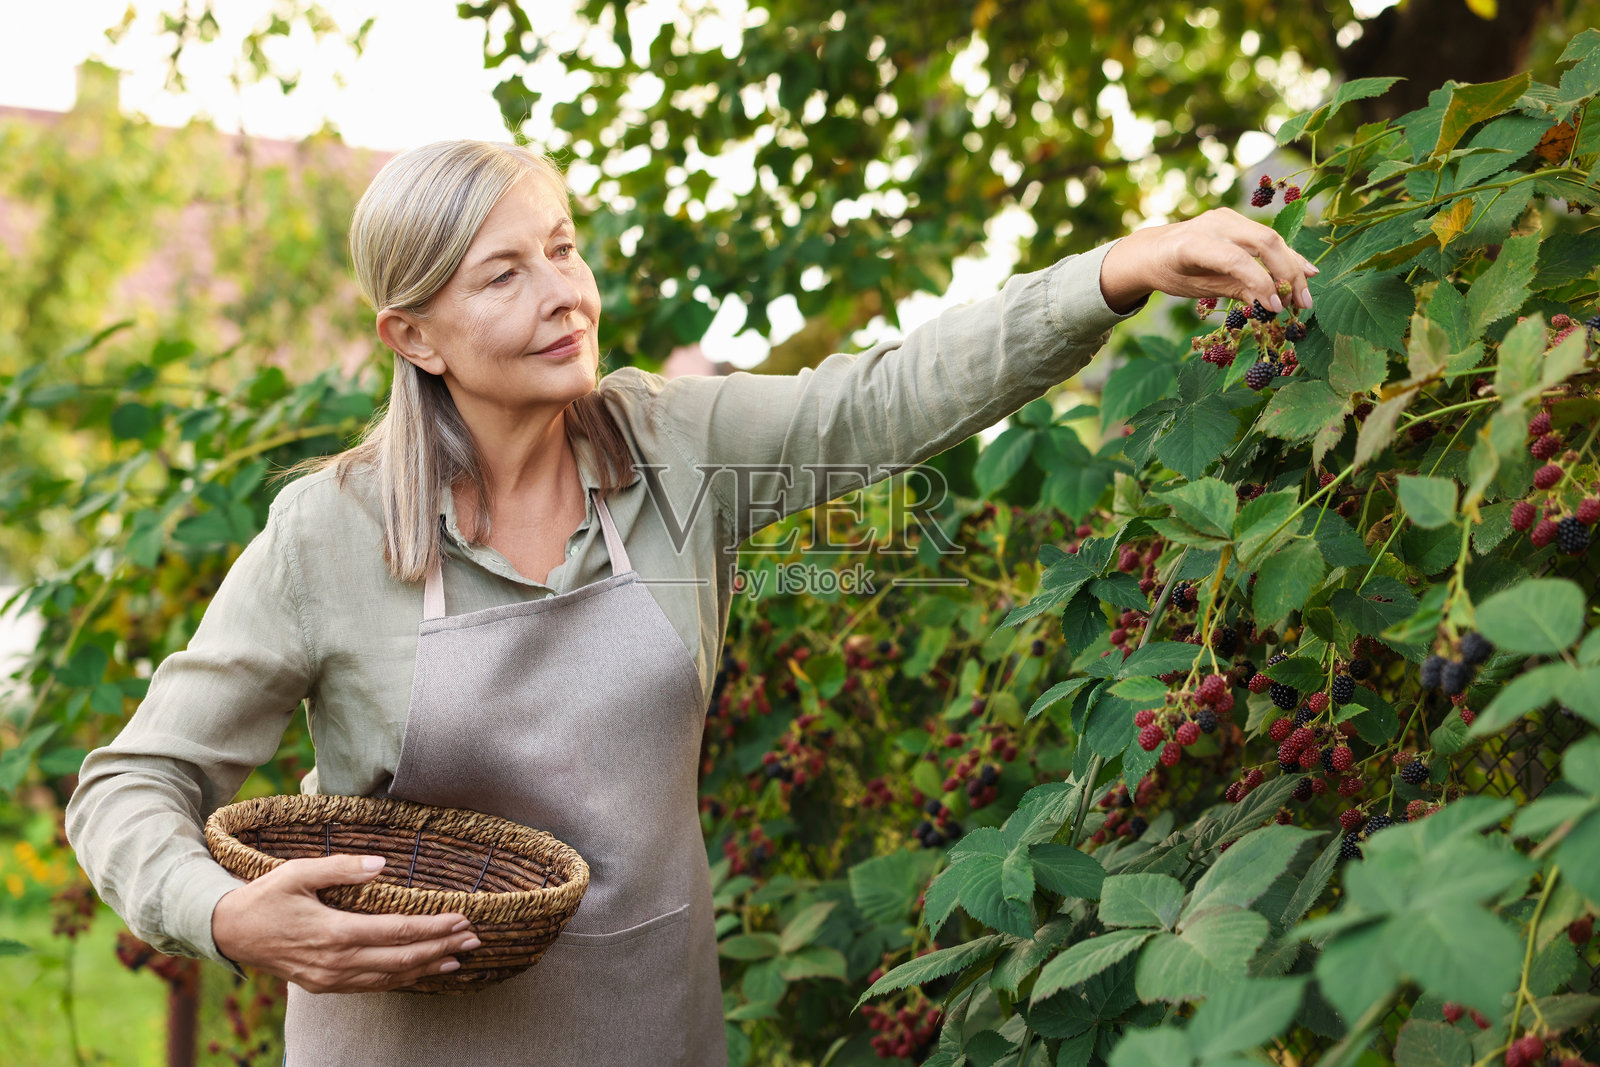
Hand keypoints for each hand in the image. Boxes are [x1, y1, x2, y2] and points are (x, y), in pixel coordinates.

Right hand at [211, 854, 479, 993]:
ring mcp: (331, 978)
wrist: (230, 932)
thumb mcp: (299, 871)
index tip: (463, 919)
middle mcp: (337, 962)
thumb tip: (381, 863)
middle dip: (442, 949)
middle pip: (402, 959)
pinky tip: (420, 971)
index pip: (398, 932)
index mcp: (334, 932)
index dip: (434, 928)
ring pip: (390, 977)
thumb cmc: (266, 896)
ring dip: (427, 967)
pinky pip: (372, 986)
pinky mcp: (325, 984)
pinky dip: (401, 979)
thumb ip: (341, 867)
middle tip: (475, 939)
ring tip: (458, 958)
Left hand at [1098, 207, 1318, 315]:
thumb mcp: (1197, 289)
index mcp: (1193, 243)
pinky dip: (1286, 255)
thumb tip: (1270, 305)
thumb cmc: (1171, 273)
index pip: (1237, 260)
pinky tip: (1306, 271)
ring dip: (1293, 266)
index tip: (1276, 309)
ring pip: (1271, 238)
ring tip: (1305, 296)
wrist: (1152, 249)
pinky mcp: (1236, 218)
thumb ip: (1234, 290)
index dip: (1261, 283)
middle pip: (1264, 242)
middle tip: (1301, 304)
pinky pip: (1267, 236)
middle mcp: (1212, 224)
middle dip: (1288, 274)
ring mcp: (1226, 217)